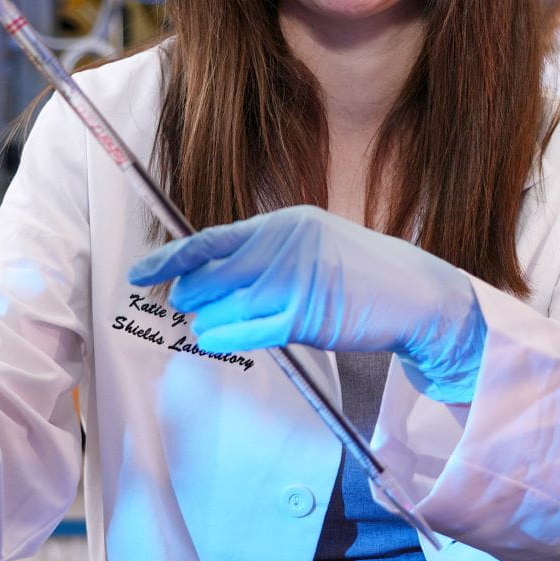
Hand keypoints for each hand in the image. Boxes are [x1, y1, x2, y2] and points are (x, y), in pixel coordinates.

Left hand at [128, 205, 486, 403]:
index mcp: (287, 223)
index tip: (141, 272)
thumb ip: (267, 257)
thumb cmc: (362, 278)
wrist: (417, 296)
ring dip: (207, 319)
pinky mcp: (307, 314)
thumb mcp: (313, 249)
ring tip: (204, 325)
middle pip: (213, 274)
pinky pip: (249, 330)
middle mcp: (287, 244)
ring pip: (226, 304)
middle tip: (185, 305)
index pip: (213, 238)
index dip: (172, 258)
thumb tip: (210, 279)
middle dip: (191, 294)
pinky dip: (225, 335)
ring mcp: (297, 278)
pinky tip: (213, 337)